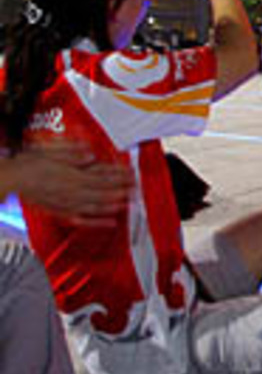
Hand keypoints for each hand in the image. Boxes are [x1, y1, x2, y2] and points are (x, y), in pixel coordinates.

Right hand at [12, 141, 132, 226]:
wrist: (12, 178)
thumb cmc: (31, 163)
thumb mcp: (53, 151)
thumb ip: (73, 153)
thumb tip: (91, 155)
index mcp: (72, 176)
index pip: (102, 176)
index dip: (119, 176)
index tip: (132, 174)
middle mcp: (72, 192)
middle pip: (103, 191)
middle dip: (122, 189)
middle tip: (137, 188)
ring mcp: (67, 204)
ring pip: (97, 206)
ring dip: (115, 204)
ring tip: (130, 202)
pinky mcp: (60, 212)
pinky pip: (83, 219)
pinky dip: (99, 221)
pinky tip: (111, 222)